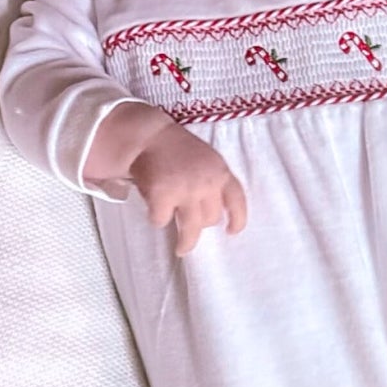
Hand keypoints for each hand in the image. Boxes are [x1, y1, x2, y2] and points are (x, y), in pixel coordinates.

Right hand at [128, 120, 247, 255]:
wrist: (149, 137)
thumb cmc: (178, 150)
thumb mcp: (206, 160)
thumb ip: (214, 182)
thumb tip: (215, 216)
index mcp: (220, 172)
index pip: (237, 200)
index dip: (238, 219)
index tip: (232, 232)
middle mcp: (207, 183)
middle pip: (211, 219)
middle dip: (201, 225)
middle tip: (190, 226)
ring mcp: (185, 190)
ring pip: (191, 229)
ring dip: (186, 243)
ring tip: (182, 250)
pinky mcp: (162, 196)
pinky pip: (162, 221)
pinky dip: (156, 218)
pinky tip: (153, 208)